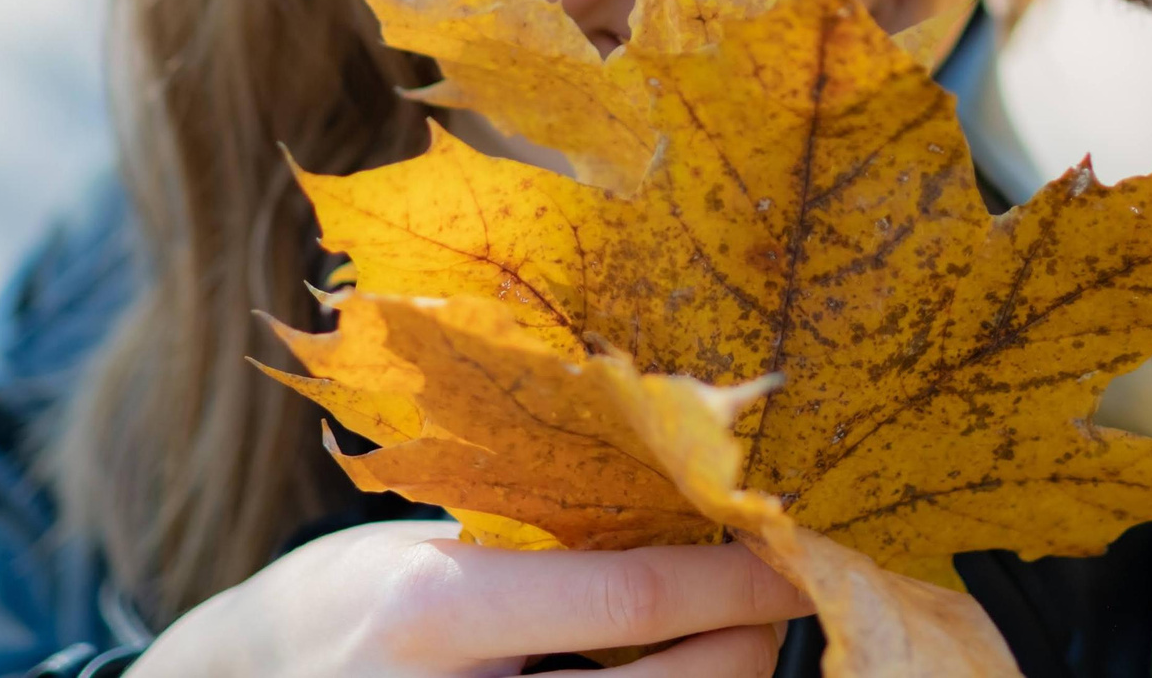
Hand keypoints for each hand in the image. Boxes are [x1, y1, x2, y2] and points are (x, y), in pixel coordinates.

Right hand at [134, 521, 811, 677]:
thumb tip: (689, 500)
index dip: (737, 581)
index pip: (632, 597)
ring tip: (733, 647)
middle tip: (785, 607)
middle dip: (743, 651)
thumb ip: (536, 540)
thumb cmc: (352, 602)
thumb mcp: (426, 550)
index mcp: (435, 612)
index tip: (798, 555)